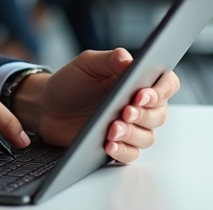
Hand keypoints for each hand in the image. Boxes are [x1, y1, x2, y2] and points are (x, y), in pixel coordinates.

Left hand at [14, 49, 178, 163]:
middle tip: (125, 111)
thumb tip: (127, 58)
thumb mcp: (86, 64)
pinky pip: (130, 154)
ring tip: (112, 128)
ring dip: (133, 134)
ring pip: (147, 136)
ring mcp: (129, 127)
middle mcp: (138, 105)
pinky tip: (109, 145)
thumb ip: (108, 60)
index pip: (166, 84)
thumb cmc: (70, 82)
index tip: (142, 94)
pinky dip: (123, 151)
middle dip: (144, 114)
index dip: (161, 90)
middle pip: (159, 114)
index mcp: (136, 81)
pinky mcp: (117, 145)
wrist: (47, 106)